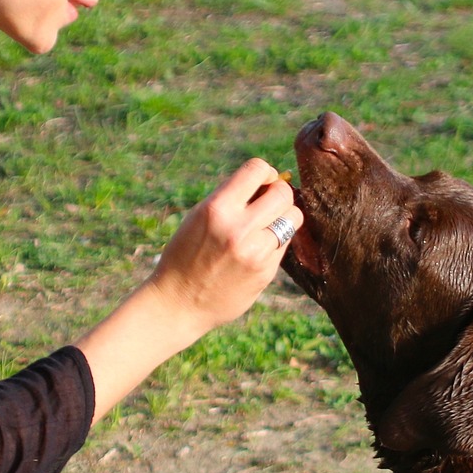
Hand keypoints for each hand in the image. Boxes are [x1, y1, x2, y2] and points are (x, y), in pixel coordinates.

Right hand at [147, 158, 302, 335]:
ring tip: (267, 225)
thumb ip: (230, 199)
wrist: (179, 303)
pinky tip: (259, 248)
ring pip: (293, 217)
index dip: (265, 173)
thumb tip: (268, 181)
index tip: (262, 182)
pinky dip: (277, 240)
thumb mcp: (198, 218)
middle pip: (282, 193)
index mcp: (216, 209)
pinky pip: (285, 243)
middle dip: (279, 193)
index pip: (256, 169)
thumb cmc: (186, 255)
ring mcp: (255, 252)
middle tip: (269, 203)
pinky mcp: (266, 271)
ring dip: (284, 216)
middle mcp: (238, 229)